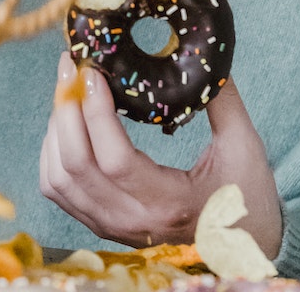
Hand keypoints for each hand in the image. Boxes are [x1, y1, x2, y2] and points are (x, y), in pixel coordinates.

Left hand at [40, 53, 282, 255]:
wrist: (245, 246)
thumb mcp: (243, 145)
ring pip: (58, 179)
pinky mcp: (101, 223)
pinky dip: (51, 152)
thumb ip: (220, 100)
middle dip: (66, 108)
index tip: (93, 71)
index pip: (115, 160)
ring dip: (56, 128)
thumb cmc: (247, 196)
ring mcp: (112, 226)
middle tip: (71, 66)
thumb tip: (204, 53)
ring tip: (68, 89)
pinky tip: (67, 122)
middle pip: (75, 166)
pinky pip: (57, 190)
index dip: (96, 112)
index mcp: (170, 204)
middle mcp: (132, 221)